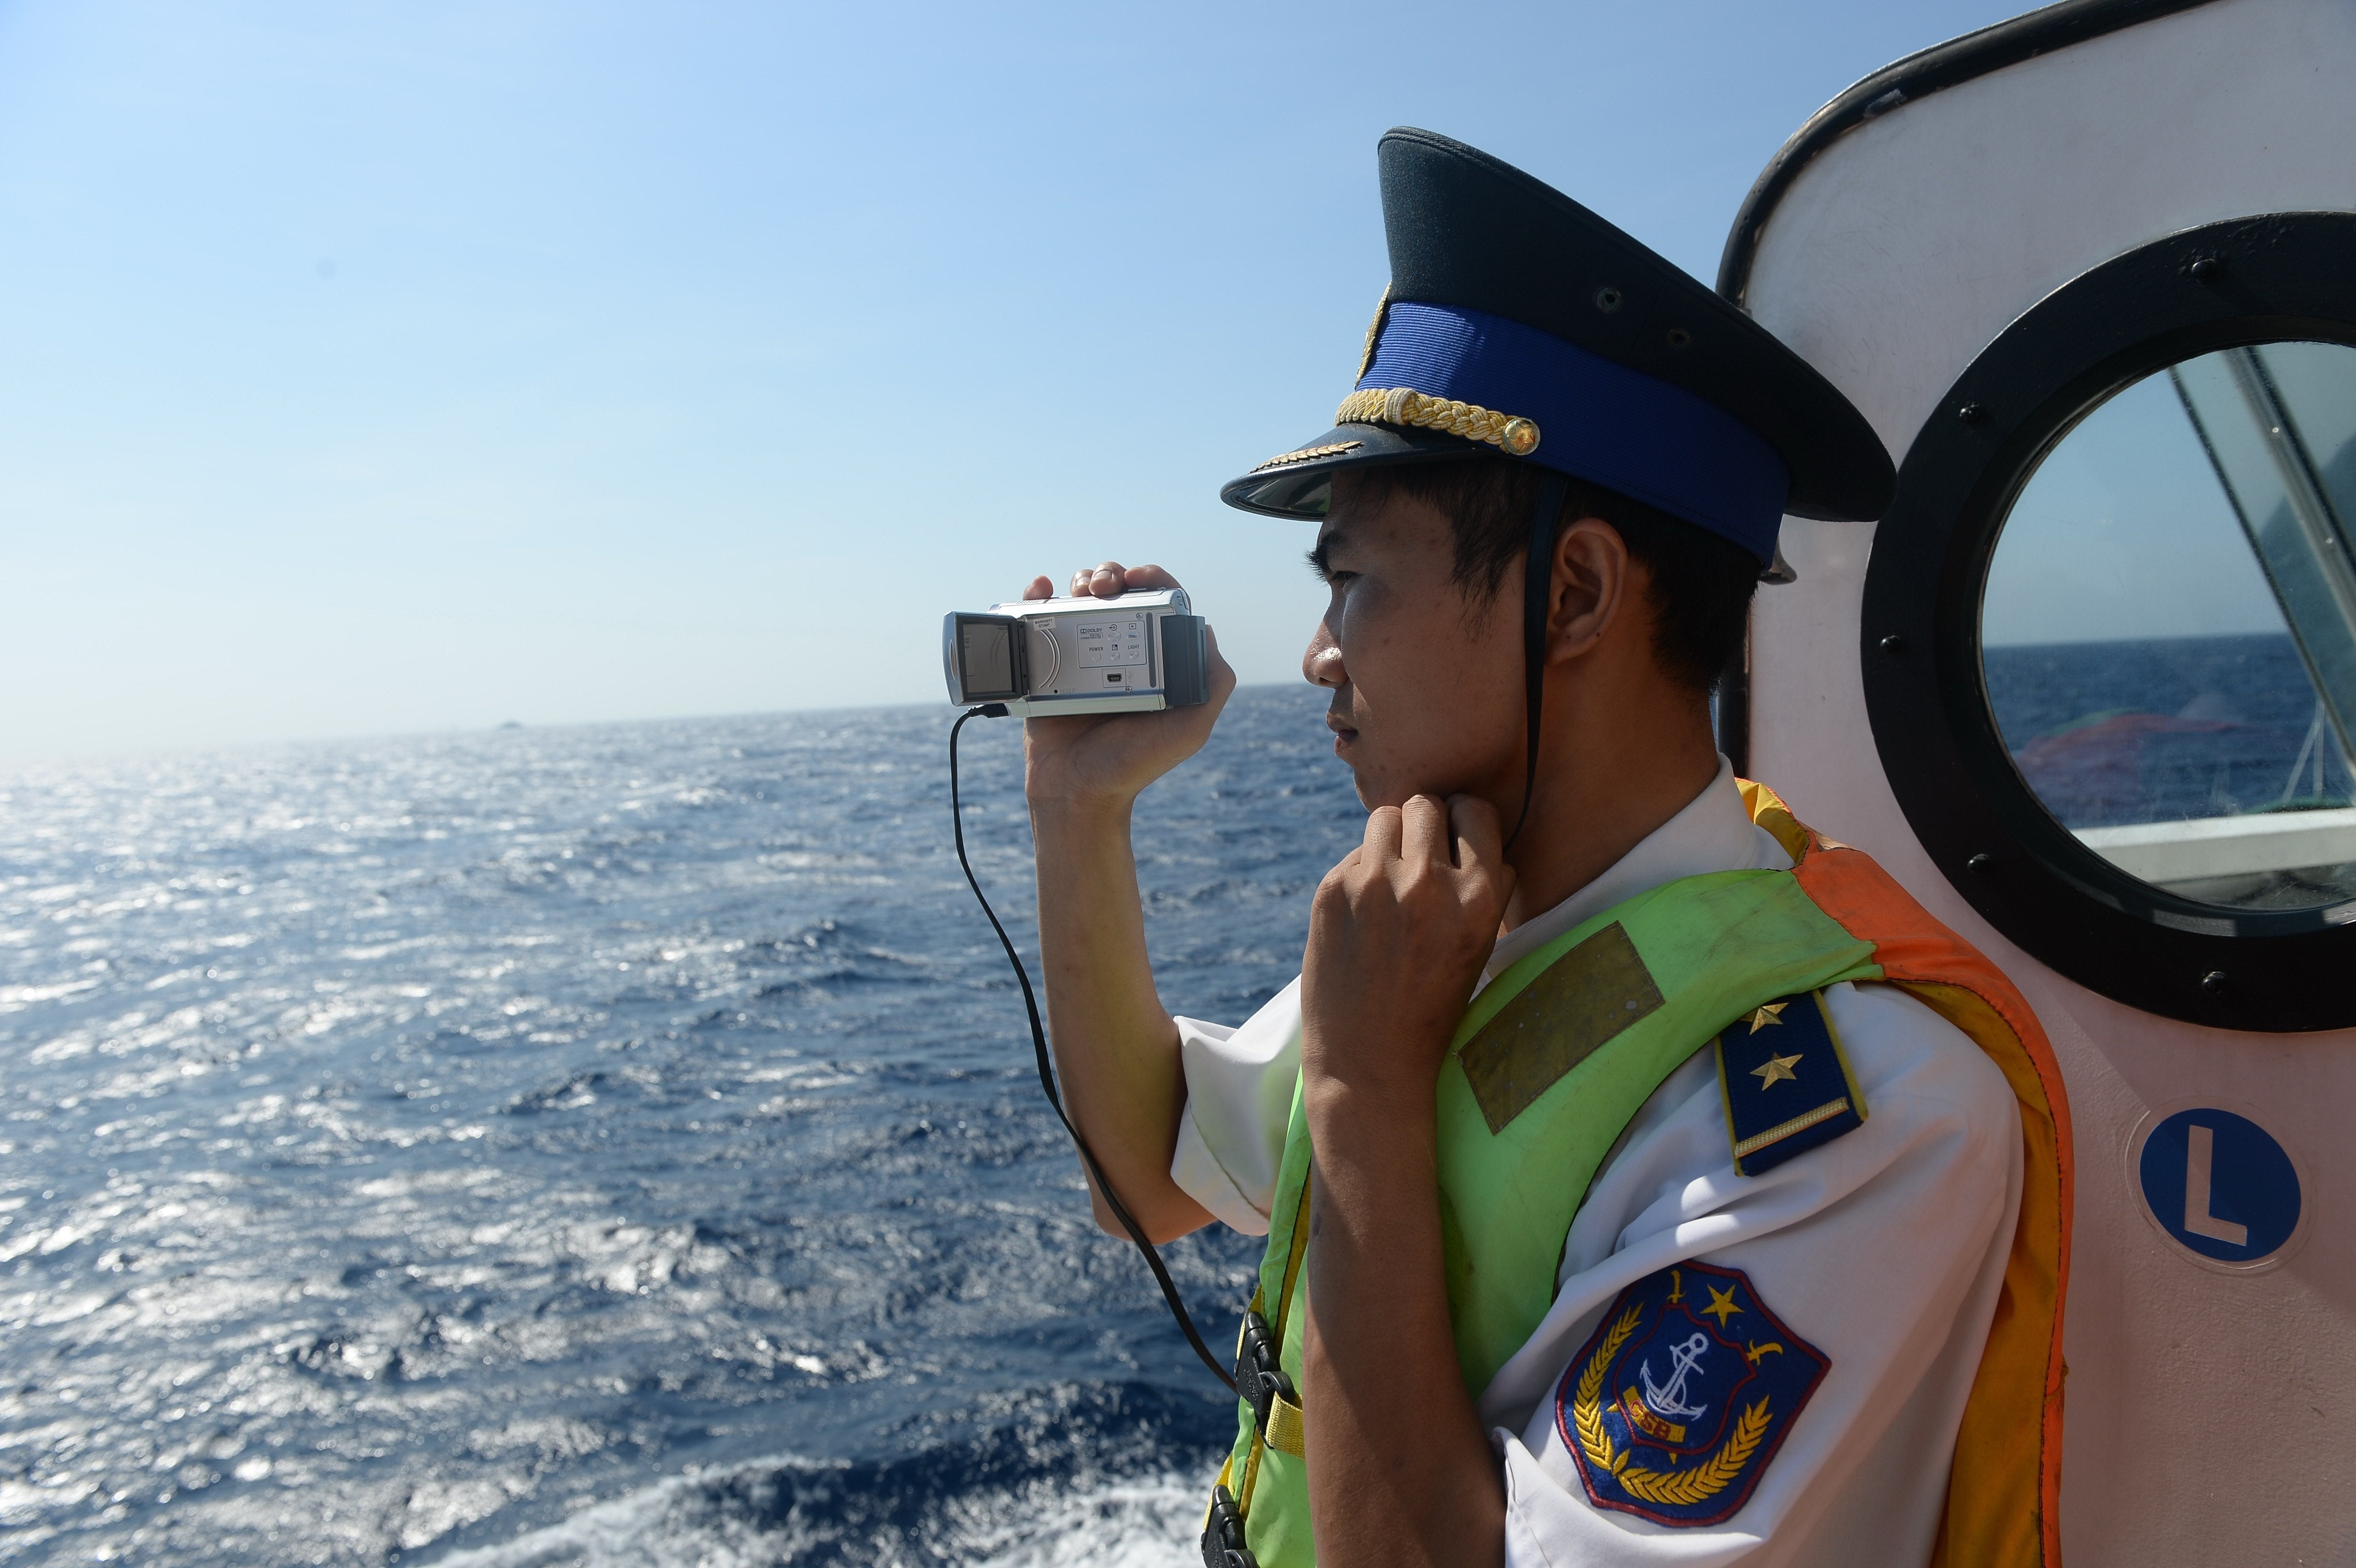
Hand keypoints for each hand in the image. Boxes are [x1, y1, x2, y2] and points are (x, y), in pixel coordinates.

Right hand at [1018, 561, 1236, 811]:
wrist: (1078, 790)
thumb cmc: (1135, 764)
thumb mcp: (1190, 729)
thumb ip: (1213, 684)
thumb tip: (1206, 629)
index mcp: (1156, 659)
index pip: (1159, 603)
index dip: (1152, 579)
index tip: (1138, 577)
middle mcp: (1121, 651)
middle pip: (1117, 592)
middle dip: (1110, 576)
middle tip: (1102, 588)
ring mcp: (1083, 655)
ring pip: (1082, 599)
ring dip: (1080, 582)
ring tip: (1077, 593)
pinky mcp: (1049, 664)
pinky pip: (1042, 619)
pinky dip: (1039, 595)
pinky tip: (1042, 588)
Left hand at [1300, 794, 1514, 1117]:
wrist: (1370, 1060)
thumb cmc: (1433, 1006)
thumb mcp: (1480, 949)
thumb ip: (1489, 890)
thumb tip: (1486, 839)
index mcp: (1477, 897)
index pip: (1475, 810)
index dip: (1465, 821)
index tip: (1457, 838)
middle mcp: (1427, 883)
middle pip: (1426, 804)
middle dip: (1426, 825)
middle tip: (1421, 857)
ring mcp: (1374, 884)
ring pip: (1385, 817)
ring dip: (1391, 839)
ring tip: (1392, 879)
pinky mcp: (1332, 890)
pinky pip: (1354, 854)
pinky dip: (1361, 872)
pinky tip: (1364, 914)